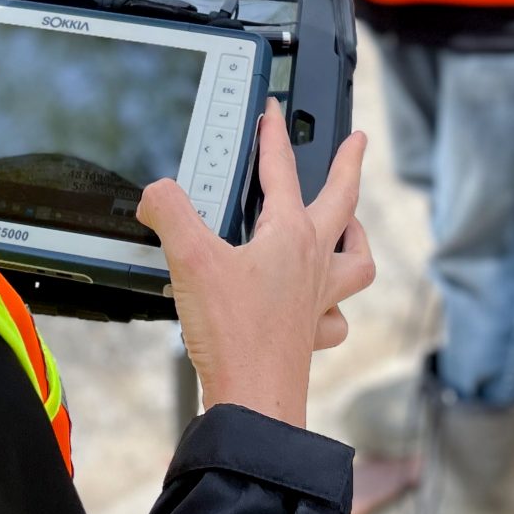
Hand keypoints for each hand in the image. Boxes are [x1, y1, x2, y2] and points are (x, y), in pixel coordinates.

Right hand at [138, 100, 374, 427]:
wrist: (252, 402)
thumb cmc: (232, 335)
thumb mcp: (189, 260)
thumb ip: (169, 212)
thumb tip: (156, 193)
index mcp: (290, 236)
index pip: (283, 170)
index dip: (275, 135)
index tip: (273, 111)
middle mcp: (313, 264)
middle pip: (344, 203)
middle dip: (350, 166)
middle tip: (357, 143)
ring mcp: (317, 301)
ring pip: (356, 262)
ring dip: (355, 238)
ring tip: (349, 225)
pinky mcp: (309, 336)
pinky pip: (336, 317)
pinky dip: (334, 307)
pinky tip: (321, 305)